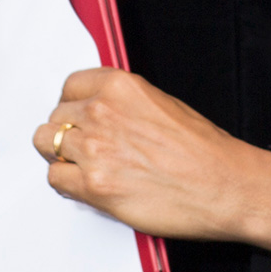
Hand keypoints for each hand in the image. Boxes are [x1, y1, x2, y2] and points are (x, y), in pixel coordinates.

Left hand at [32, 68, 270, 252]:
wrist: (223, 184)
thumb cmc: (203, 149)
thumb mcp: (162, 102)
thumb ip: (124, 102)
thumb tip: (102, 110)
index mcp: (121, 86)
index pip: (71, 85)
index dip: (72, 103)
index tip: (76, 114)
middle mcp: (103, 111)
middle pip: (56, 116)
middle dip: (67, 131)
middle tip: (83, 145)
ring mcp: (95, 148)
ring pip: (47, 144)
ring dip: (62, 155)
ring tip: (81, 164)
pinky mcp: (94, 186)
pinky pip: (55, 179)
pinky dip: (66, 183)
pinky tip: (85, 184)